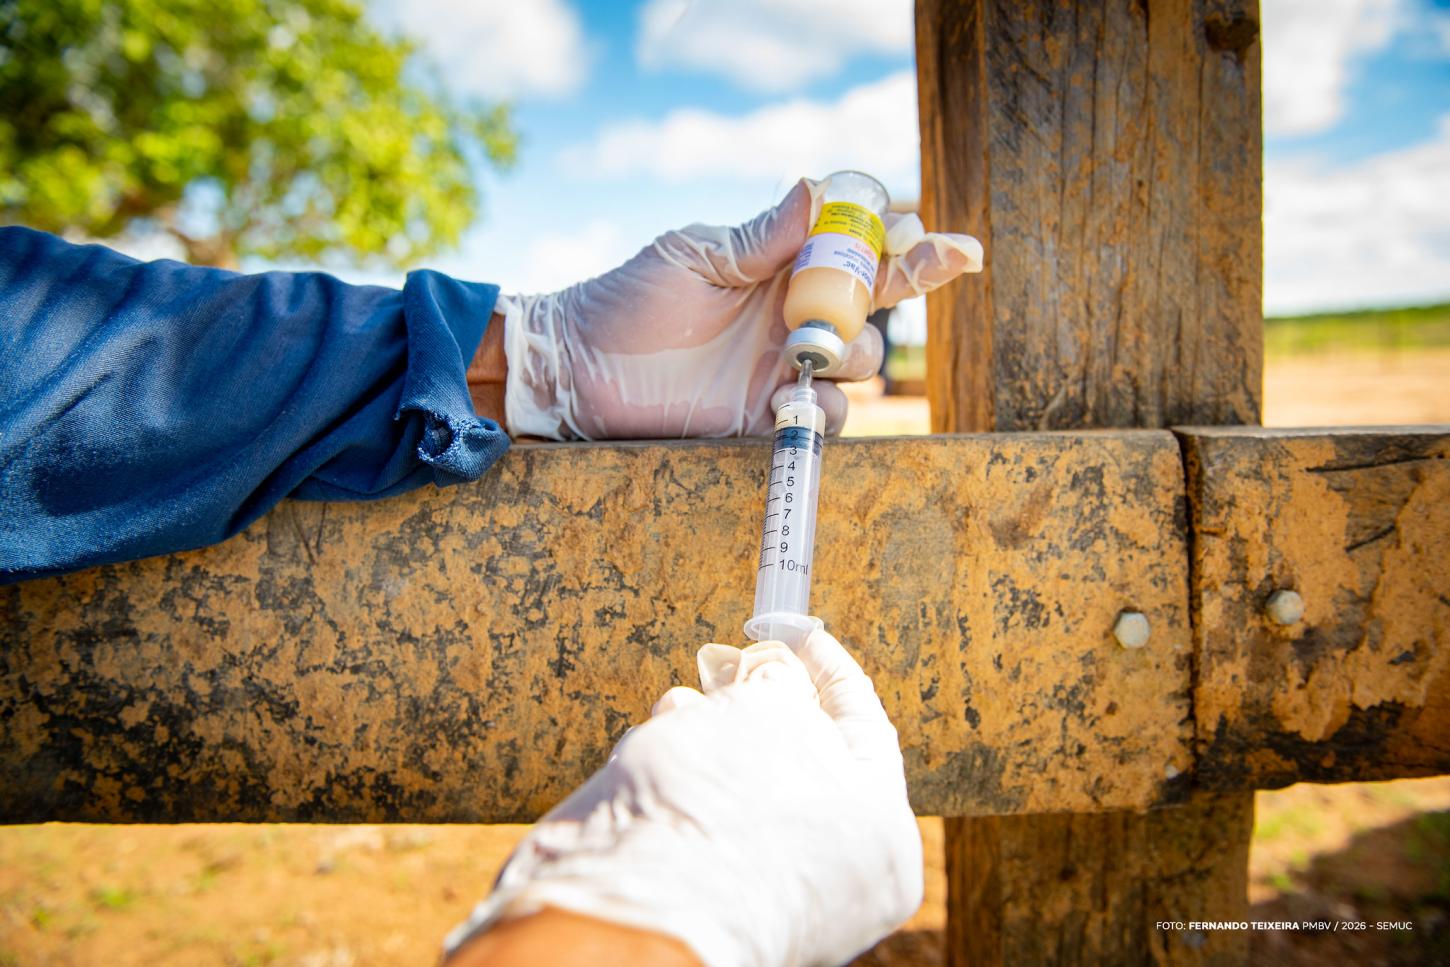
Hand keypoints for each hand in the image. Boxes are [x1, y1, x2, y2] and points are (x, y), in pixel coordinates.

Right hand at [444, 627, 922, 966]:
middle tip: (729, 660)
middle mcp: (831, 871)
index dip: (829, 669)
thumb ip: (782, 688)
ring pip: (742, 780)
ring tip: (685, 699)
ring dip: (712, 728)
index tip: (798, 631)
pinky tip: (660, 738)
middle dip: (760, 698)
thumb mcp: (773, 715)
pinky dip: (680, 768)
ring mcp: (764, 885)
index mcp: (880, 839)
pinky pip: (698, 810)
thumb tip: (775, 678)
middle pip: (800, 756)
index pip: (866, 729)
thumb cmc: (728, 806)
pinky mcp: (698, 888)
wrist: (634, 905)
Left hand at [500, 178, 982, 439]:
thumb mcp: (692, 256)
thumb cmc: (628, 300)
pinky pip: (824, 416)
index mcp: (779, 266)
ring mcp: (782, 366)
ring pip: (858, 359)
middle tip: (914, 269)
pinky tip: (789, 395)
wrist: (580, 368)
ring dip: (853, 349)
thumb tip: (815, 189)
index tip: (919, 231)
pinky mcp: (765, 415)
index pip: (854, 248)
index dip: (896, 239)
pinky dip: (823, 408)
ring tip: (810, 346)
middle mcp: (791, 315)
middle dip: (908, 282)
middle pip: (874, 301)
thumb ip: (757, 237)